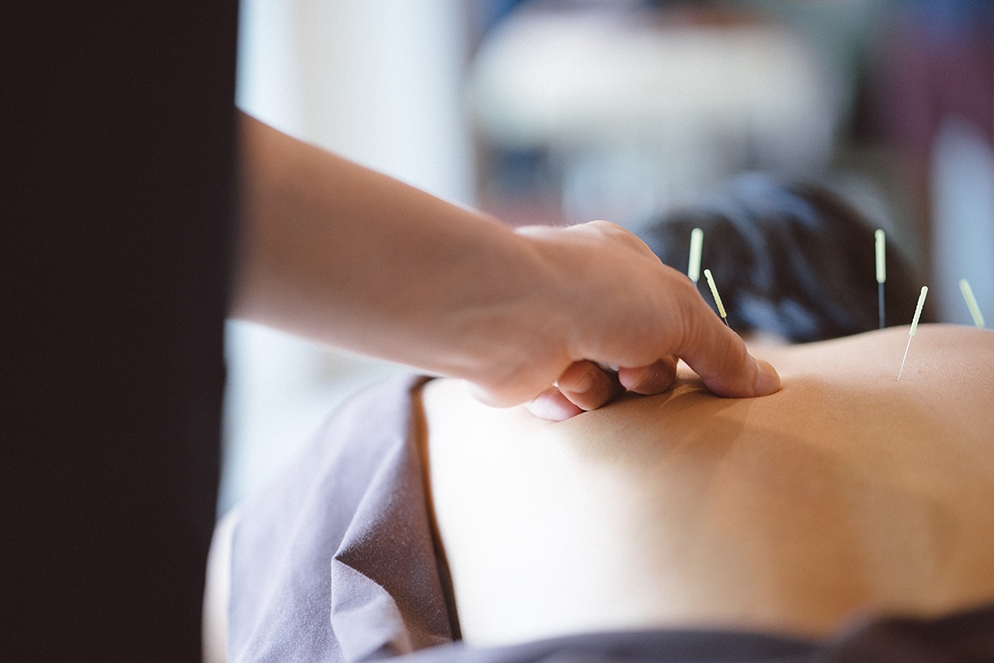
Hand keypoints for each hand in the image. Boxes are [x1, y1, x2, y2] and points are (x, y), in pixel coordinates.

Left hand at [478, 221, 779, 419]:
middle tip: (633, 372)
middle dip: (644, 375)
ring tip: (583, 371)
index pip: (673, 315)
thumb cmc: (596, 294)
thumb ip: (723, 353)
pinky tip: (555, 383)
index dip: (688, 347)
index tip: (706, 376)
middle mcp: (587, 296)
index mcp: (623, 264)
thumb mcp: (681, 313)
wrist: (508, 313)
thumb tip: (767, 384)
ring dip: (603, 390)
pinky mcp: (527, 372)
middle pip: (642, 359)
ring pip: (606, 388)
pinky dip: (567, 402)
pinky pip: (567, 406)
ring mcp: (554, 334)